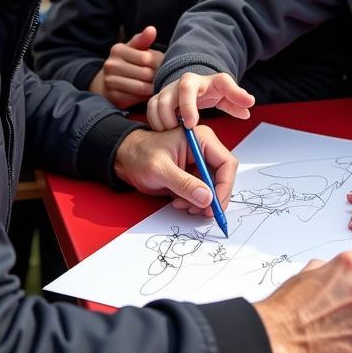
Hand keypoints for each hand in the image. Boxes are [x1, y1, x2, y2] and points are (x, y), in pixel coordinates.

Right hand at [89, 26, 163, 107]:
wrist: (110, 81)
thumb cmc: (129, 62)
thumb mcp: (135, 48)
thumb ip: (143, 39)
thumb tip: (152, 29)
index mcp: (118, 50)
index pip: (147, 58)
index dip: (159, 64)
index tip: (164, 67)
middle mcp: (111, 65)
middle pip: (145, 74)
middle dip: (157, 77)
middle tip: (163, 79)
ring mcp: (110, 81)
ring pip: (141, 87)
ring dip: (153, 88)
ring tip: (157, 86)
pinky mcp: (113, 96)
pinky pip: (136, 99)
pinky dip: (145, 97)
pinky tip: (148, 94)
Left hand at [112, 125, 236, 215]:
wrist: (125, 159)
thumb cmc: (140, 155)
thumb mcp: (160, 170)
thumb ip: (184, 184)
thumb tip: (207, 198)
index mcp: (201, 139)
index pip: (226, 163)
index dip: (224, 185)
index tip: (214, 204)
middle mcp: (204, 150)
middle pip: (223, 177)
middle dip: (213, 197)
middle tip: (204, 212)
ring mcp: (199, 164)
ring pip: (213, 188)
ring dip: (202, 202)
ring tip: (183, 205)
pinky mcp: (193, 176)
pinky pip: (202, 193)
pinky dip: (194, 202)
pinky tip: (179, 202)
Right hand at [146, 71, 254, 130]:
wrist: (192, 84)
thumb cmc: (211, 91)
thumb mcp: (225, 94)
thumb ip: (236, 100)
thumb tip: (248, 107)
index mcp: (209, 81)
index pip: (218, 82)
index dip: (218, 96)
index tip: (205, 117)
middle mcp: (188, 81)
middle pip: (185, 87)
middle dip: (186, 107)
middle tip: (189, 126)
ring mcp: (171, 88)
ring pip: (163, 100)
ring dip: (167, 119)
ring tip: (175, 134)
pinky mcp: (158, 96)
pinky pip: (151, 108)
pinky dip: (156, 122)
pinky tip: (164, 133)